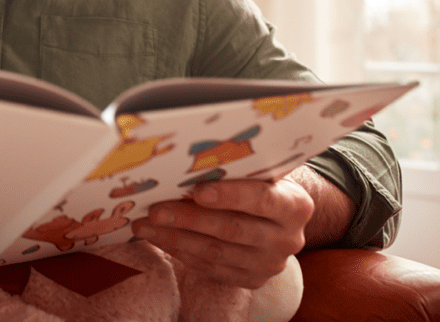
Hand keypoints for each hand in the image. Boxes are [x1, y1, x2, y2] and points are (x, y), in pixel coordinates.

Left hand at [132, 177, 313, 288]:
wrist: (279, 217)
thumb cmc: (260, 183)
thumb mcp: (259, 172)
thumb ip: (236, 169)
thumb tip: (185, 160)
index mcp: (295, 205)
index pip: (262, 199)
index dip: (229, 195)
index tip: (197, 190)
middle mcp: (287, 239)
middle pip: (232, 229)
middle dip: (189, 219)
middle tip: (155, 210)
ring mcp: (270, 264)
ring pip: (216, 252)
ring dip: (175, 238)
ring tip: (145, 226)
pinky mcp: (252, 280)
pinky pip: (210, 268)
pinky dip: (181, 252)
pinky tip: (159, 238)